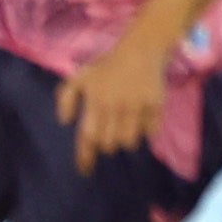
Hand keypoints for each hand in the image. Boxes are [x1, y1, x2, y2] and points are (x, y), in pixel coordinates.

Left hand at [55, 37, 170, 172]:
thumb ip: (66, 98)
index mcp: (95, 100)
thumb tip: (66, 122)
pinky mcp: (156, 105)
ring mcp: (137, 106)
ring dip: (125, 140)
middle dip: (106, 144)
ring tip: (124, 127)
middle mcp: (115, 105)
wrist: (141, 49)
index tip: (85, 172)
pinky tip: (141, 120)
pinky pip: (150, 132)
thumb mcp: (79, 76)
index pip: (88, 137)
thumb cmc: (107, 66)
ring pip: (129, 142)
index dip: (85, 158)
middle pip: (108, 144)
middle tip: (109, 132)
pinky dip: (145, 132)